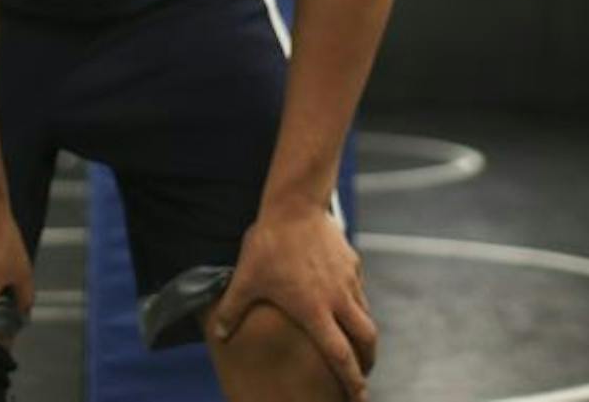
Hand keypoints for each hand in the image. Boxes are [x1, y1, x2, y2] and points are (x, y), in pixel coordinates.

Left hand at [214, 203, 375, 400]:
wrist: (294, 206)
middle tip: (363, 373)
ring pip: (365, 314)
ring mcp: (348, 280)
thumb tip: (220, 335)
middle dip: (368, 361)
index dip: (352, 380)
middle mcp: (338, 299)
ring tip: (355, 341)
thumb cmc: (269, 245)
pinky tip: (344, 301)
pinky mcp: (352, 262)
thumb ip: (233, 310)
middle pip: (366, 339)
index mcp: (315, 311)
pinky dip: (356, 303)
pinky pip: (359, 289)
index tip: (358, 396)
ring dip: (363, 332)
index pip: (340, 356)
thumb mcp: (245, 280)